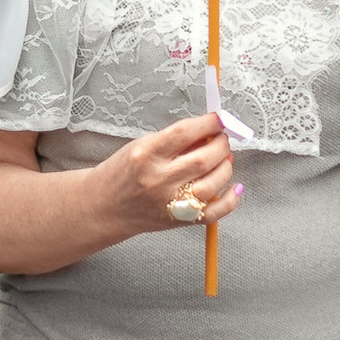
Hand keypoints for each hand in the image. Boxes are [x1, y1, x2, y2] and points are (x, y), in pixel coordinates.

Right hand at [105, 110, 239, 241]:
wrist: (104, 206)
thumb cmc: (122, 172)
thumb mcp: (142, 145)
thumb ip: (174, 140)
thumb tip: (209, 131)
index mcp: (146, 154)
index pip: (185, 132)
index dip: (210, 122)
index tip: (220, 118)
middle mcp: (159, 179)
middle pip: (204, 158)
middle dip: (222, 145)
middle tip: (222, 139)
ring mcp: (170, 202)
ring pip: (213, 183)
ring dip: (226, 167)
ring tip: (223, 159)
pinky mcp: (178, 220)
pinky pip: (213, 213)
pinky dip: (230, 200)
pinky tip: (235, 187)